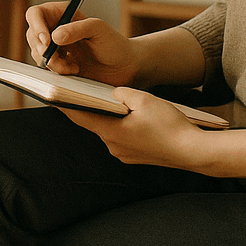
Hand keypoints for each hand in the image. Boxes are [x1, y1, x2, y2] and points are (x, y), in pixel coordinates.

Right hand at [25, 6, 139, 85]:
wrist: (123, 67)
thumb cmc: (114, 44)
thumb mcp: (99, 30)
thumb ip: (77, 29)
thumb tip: (54, 36)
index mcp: (62, 14)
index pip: (36, 14)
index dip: (36, 26)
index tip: (46, 40)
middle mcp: (55, 29)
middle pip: (32, 35)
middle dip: (42, 49)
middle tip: (57, 57)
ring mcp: (55, 48)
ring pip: (37, 53)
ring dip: (52, 62)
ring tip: (73, 66)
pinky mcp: (57, 64)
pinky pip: (46, 68)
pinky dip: (57, 71)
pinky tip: (74, 70)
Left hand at [62, 88, 205, 169]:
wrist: (195, 152)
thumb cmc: (170, 125)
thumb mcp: (143, 99)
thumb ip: (122, 93)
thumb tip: (113, 93)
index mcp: (110, 132)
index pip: (79, 115)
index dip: (64, 103)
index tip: (51, 93)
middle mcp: (113, 146)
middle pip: (94, 122)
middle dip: (88, 106)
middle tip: (77, 90)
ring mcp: (125, 154)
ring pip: (110, 129)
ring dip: (108, 116)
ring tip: (106, 99)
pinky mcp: (136, 156)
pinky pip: (122, 137)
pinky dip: (121, 125)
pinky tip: (130, 115)